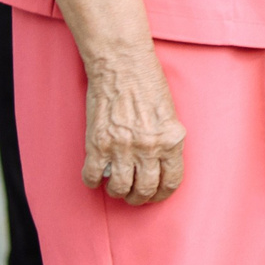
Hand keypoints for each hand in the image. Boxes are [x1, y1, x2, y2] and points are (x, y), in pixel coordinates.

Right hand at [81, 43, 184, 205]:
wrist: (122, 66)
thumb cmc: (148, 84)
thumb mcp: (169, 114)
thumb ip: (166, 140)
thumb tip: (160, 164)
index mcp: (171, 139)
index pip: (171, 180)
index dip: (162, 193)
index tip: (156, 195)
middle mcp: (148, 147)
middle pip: (145, 189)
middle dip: (140, 198)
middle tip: (135, 196)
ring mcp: (122, 147)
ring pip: (120, 188)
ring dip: (118, 192)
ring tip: (117, 188)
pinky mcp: (97, 144)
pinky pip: (93, 177)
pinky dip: (93, 181)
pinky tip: (97, 177)